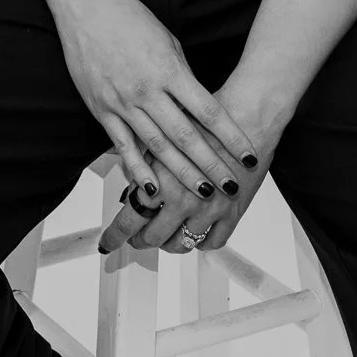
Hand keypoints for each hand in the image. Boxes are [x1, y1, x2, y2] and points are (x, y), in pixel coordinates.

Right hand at [54, 0, 260, 202]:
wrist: (87, 8)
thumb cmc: (131, 19)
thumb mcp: (167, 41)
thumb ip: (182, 76)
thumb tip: (198, 106)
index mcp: (169, 70)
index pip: (208, 110)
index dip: (231, 136)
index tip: (249, 155)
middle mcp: (147, 90)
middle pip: (186, 136)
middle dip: (212, 164)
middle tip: (232, 187)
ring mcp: (123, 103)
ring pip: (158, 147)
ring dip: (182, 173)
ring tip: (203, 194)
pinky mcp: (102, 110)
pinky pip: (123, 146)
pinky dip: (139, 170)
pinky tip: (153, 189)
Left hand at [98, 77, 286, 255]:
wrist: (248, 113)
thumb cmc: (207, 115)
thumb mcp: (165, 132)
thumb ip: (144, 160)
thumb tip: (131, 181)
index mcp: (162, 178)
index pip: (131, 218)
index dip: (116, 234)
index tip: (108, 242)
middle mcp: (184, 199)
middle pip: (154, 236)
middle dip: (141, 240)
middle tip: (137, 237)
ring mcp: (209, 210)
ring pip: (181, 244)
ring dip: (169, 242)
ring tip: (165, 234)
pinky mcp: (233, 213)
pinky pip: (212, 242)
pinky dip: (201, 241)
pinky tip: (195, 231)